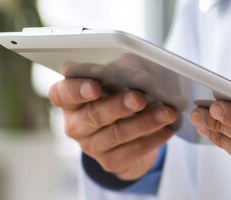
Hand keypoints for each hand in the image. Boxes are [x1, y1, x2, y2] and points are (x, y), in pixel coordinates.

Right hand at [49, 78, 176, 180]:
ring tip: (167, 112)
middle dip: (119, 106)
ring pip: (117, 134)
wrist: (131, 126)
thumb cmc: (123, 89)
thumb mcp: (124, 71)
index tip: (95, 86)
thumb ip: (127, 68)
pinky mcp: (110, 161)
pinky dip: (153, 138)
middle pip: (93, 115)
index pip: (62, 94)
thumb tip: (142, 79)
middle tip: (140, 98)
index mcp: (71, 98)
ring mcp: (91, 145)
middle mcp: (76, 124)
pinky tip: (168, 128)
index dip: (77, 90)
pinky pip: (132, 151)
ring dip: (145, 122)